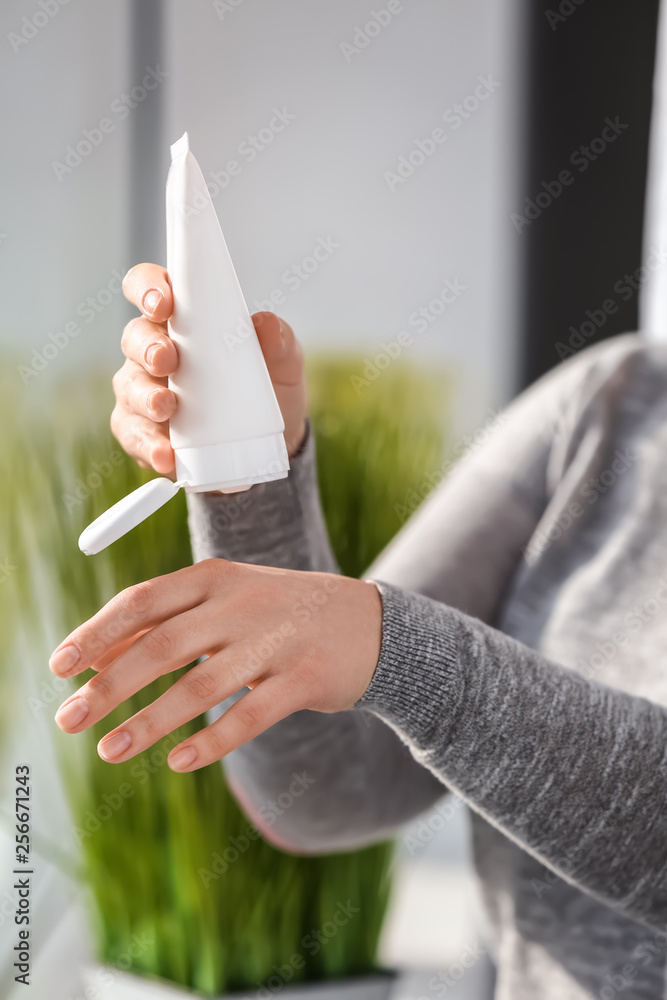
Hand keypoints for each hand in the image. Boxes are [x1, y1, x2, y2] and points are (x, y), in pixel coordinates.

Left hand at [49, 560, 381, 771]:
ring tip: (110, 750)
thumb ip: (163, 624)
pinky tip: (179, 762)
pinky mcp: (304, 679)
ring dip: (150, 721)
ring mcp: (275, 641)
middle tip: (70, 719)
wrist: (367, 623)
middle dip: (110, 685)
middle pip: (162, 645)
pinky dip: (212, 741)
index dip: (97, 634)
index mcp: (214, 579)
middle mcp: (241, 605)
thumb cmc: (276, 614)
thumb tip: (94, 662)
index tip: (59, 667)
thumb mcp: (223, 603)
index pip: (142, 601)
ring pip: (200, 685)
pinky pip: (249, 715)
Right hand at [111, 263, 307, 474]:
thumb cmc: (267, 390)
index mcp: (185, 321)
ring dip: (144, 396)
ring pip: (128, 386)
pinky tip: (165, 454)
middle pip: (134, 336)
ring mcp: (143, 391)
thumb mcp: (284, 365)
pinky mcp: (142, 431)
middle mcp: (155, 350)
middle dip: (148, 347)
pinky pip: (133, 434)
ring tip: (166, 408)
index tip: (164, 303)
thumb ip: (280, 342)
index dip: (149, 288)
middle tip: (167, 360)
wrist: (268, 448)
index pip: (152, 288)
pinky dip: (147, 443)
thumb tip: (265, 325)